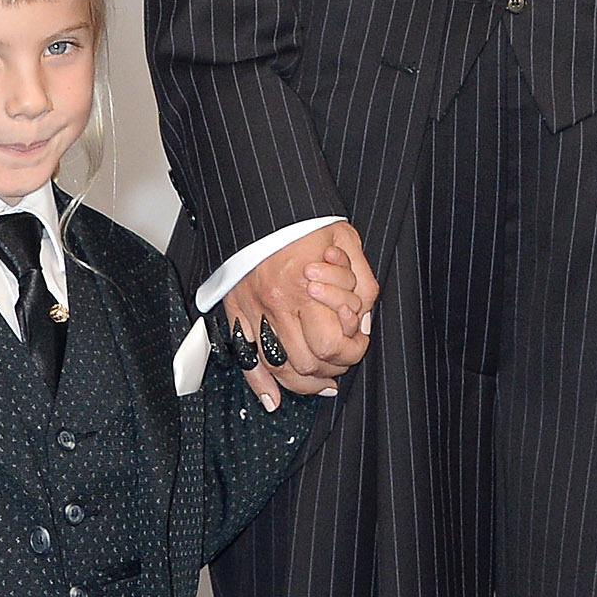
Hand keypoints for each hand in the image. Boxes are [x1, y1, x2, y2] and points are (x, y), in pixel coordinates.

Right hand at [232, 221, 378, 408]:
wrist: (260, 199)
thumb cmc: (302, 218)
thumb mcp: (347, 243)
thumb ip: (361, 285)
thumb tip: (361, 322)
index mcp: (304, 288)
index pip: (331, 346)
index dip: (351, 352)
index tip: (357, 342)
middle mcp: (276, 304)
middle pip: (306, 364)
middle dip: (330, 369)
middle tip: (340, 359)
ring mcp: (252, 309)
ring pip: (277, 367)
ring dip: (302, 383)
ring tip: (318, 381)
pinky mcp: (235, 310)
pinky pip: (245, 356)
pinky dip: (258, 383)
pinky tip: (272, 398)